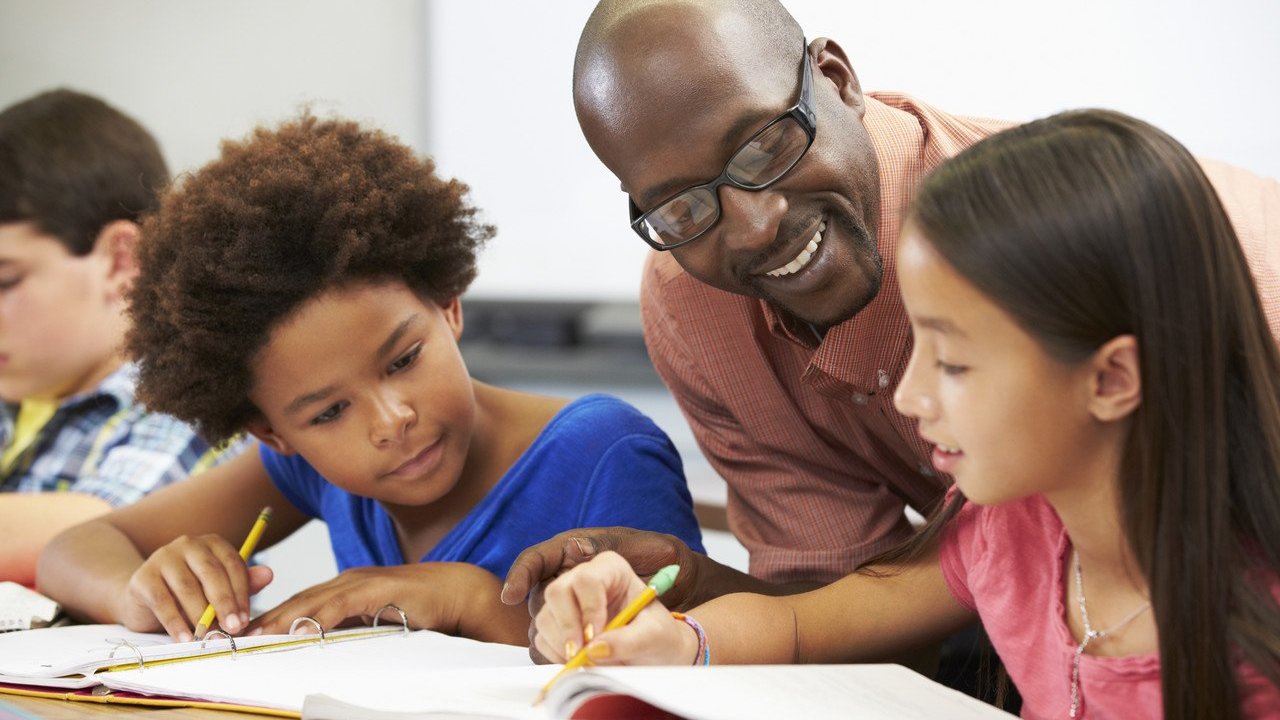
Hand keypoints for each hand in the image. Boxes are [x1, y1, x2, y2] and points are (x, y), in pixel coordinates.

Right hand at [117, 534, 273, 641]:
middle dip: (224, 603)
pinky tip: (186, 639)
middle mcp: (188, 544)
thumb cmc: (190, 594)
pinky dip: (176, 623)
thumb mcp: (218, 589)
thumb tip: (269, 575)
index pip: (232, 564)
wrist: (144, 599)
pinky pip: (162, 602)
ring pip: (187, 587)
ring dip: (200, 616)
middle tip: (233, 628)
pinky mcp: (142, 577)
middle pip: (211, 572)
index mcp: (212, 544)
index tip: (246, 619)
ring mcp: (163, 558)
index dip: (241, 592)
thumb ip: (243, 583)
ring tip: (210, 637)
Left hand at [246, 562, 528, 644]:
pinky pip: (339, 605)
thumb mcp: (377, 619)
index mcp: (345, 586)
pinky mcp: (375, 590)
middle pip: (297, 600)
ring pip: (312, 601)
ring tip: (255, 635)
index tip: (246, 634)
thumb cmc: (420, 607)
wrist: (456, 590)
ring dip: (282, 618)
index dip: (272, 617)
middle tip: (236, 635)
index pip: (301, 602)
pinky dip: (317, 617)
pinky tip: (300, 628)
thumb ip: (352, 626)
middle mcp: (347, 580)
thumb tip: (325, 644)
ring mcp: (360, 582)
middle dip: (266, 617)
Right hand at [533, 551, 695, 665]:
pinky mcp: (556, 625)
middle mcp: (583, 579)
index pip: (587, 579)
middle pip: (557, 592)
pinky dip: (556, 655)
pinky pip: (542, 638)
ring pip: (545, 617)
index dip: (588, 608)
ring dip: (561, 644)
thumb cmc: (658, 637)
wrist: (654, 654)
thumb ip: (629, 641)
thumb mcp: (654, 636)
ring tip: (588, 661)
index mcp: (611, 569)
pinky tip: (579, 662)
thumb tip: (593, 649)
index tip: (595, 636)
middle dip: (566, 626)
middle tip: (580, 654)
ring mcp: (567, 602)